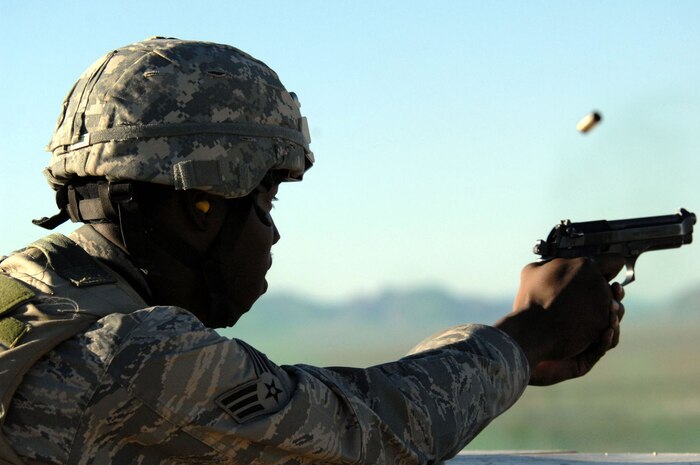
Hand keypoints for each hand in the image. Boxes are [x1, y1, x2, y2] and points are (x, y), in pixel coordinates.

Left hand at [495, 257, 624, 385]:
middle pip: (612, 311)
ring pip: (611, 329)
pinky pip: (601, 348)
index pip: (603, 295)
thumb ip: (560, 275)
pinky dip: (607, 339)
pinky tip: (607, 331)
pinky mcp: (584, 359)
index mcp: (578, 309)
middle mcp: (585, 325)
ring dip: (615, 320)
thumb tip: (575, 259)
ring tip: (612, 315)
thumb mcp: (542, 286)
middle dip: (616, 301)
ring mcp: (586, 343)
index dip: (610, 288)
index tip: (612, 279)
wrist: (519, 345)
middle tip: (615, 292)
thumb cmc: (528, 314)